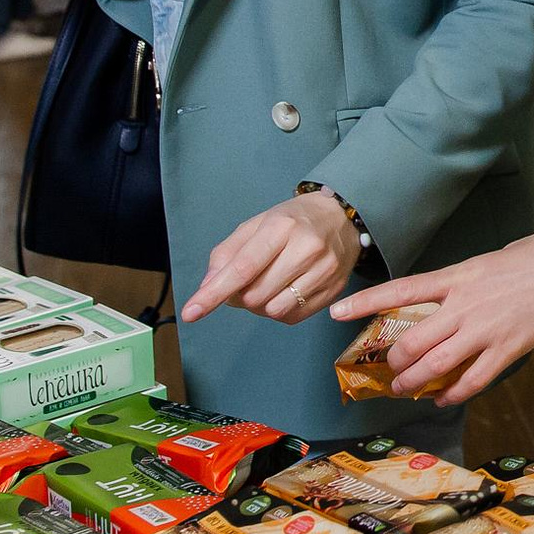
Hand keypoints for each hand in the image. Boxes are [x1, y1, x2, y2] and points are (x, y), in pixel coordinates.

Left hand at [180, 191, 359, 326]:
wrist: (341, 217)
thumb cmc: (292, 220)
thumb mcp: (256, 224)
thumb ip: (227, 253)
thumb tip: (207, 286)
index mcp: (281, 226)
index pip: (242, 267)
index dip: (214, 293)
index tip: (191, 312)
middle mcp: (306, 248)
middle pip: (255, 295)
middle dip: (240, 296)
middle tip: (245, 282)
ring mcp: (324, 271)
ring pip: (274, 310)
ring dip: (260, 305)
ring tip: (267, 285)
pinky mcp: (334, 289)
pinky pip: (293, 317)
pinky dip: (279, 309)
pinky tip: (285, 290)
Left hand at [329, 231, 533, 406]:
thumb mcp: (488, 260)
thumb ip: (461, 281)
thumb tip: (444, 296)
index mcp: (458, 276)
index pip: (400, 290)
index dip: (364, 303)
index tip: (336, 313)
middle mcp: (464, 305)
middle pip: (412, 340)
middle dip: (394, 361)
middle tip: (388, 370)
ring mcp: (485, 330)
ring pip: (436, 365)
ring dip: (414, 382)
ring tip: (404, 390)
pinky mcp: (507, 350)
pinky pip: (472, 380)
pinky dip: (453, 394)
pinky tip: (443, 399)